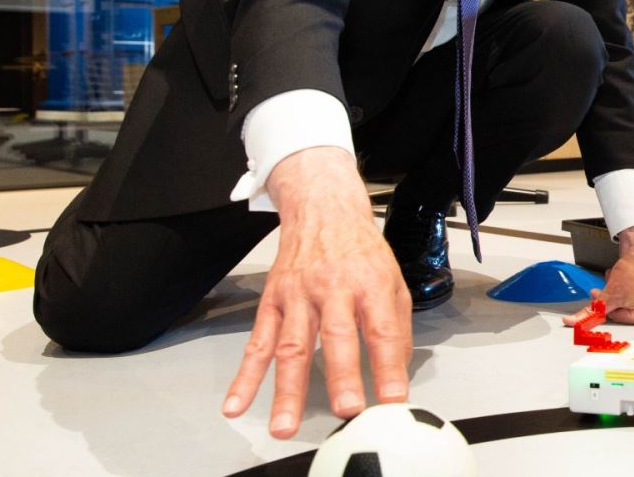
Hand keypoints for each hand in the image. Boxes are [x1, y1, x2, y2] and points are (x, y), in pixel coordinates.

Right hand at [222, 147, 412, 438]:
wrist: (323, 208)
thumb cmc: (361, 249)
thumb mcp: (393, 278)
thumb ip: (397, 325)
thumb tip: (397, 370)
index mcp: (370, 283)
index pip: (383, 330)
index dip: (389, 366)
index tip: (393, 399)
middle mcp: (333, 288)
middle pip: (337, 336)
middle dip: (341, 377)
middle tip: (346, 410)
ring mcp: (299, 295)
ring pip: (291, 346)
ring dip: (286, 390)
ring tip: (284, 424)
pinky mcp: (273, 301)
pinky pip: (258, 342)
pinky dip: (245, 375)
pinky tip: (237, 401)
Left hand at [562, 223, 633, 325]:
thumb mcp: (611, 294)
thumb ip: (595, 310)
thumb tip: (579, 320)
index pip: (622, 318)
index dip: (608, 308)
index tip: (600, 302)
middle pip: (627, 310)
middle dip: (612, 299)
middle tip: (603, 292)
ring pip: (631, 301)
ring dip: (617, 292)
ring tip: (614, 281)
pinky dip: (626, 287)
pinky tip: (621, 278)